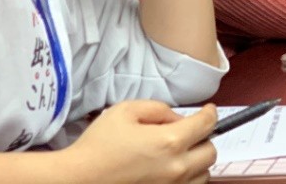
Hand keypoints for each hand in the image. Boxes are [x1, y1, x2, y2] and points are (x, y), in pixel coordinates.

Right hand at [60, 101, 217, 183]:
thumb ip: (159, 109)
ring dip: (196, 163)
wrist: (74, 180)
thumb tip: (177, 118)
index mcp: (170, 141)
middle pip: (211, 152)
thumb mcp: (126, 111)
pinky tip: (168, 173)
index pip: (207, 124)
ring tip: (177, 156)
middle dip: (204, 139)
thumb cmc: (96, 146)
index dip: (209, 113)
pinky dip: (185, 181)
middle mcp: (176, 169)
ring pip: (203, 175)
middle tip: (188, 134)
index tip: (207, 111)